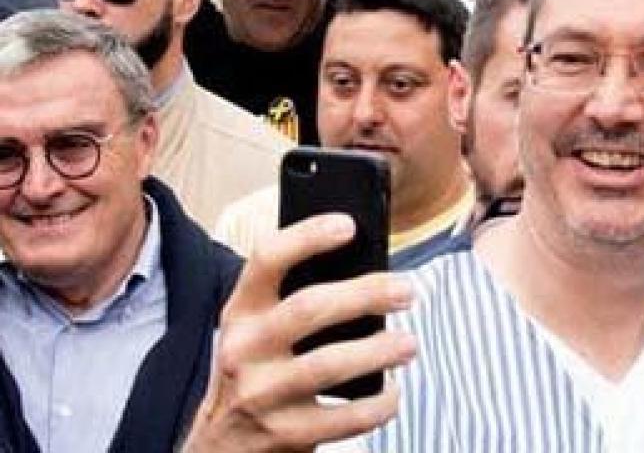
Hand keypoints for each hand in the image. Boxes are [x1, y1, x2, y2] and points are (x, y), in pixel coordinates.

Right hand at [183, 214, 417, 452]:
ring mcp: (261, 395)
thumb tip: (371, 271)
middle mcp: (243, 349)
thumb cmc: (259, 371)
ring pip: (328, 364)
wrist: (220, 446)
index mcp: (241, 313)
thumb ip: (296, 300)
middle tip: (407, 290)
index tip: (349, 225)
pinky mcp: (284, 434)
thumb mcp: (259, 331)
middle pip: (308, 308)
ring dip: (379, 351)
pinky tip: (392, 394)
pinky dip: (378, 405)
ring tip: (409, 344)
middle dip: (366, 294)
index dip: (307, 236)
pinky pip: (344, 417)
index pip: (265, 260)